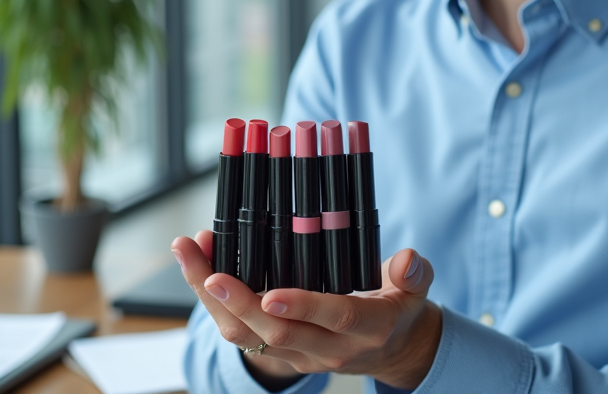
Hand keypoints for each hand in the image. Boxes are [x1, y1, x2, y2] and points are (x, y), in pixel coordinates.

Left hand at [172, 231, 441, 390]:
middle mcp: (327, 347)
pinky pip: (239, 331)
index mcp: (365, 328)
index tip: (271, 295)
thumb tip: (410, 260)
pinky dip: (214, 300)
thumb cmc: (399, 309)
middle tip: (212, 274)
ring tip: (190, 255)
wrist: (391, 350)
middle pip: (276, 332)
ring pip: (247, 335)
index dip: (302, 307)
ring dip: (212, 300)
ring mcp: (299, 352)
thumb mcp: (417, 290)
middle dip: (239, 302)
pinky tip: (200, 263)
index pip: (333, 318)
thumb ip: (414, 273)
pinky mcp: (279, 349)